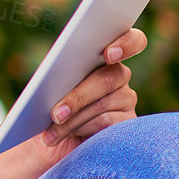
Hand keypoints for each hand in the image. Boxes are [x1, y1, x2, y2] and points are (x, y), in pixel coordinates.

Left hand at [41, 27, 147, 153]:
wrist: (47, 135)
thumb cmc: (46, 104)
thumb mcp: (47, 87)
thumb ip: (57, 74)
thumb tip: (56, 73)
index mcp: (102, 55)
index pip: (132, 40)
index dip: (126, 44)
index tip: (109, 54)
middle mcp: (119, 75)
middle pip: (107, 79)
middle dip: (77, 97)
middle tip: (55, 113)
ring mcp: (126, 99)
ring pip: (102, 105)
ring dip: (71, 120)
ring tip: (49, 132)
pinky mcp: (126, 123)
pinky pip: (106, 125)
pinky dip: (80, 131)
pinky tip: (61, 138)